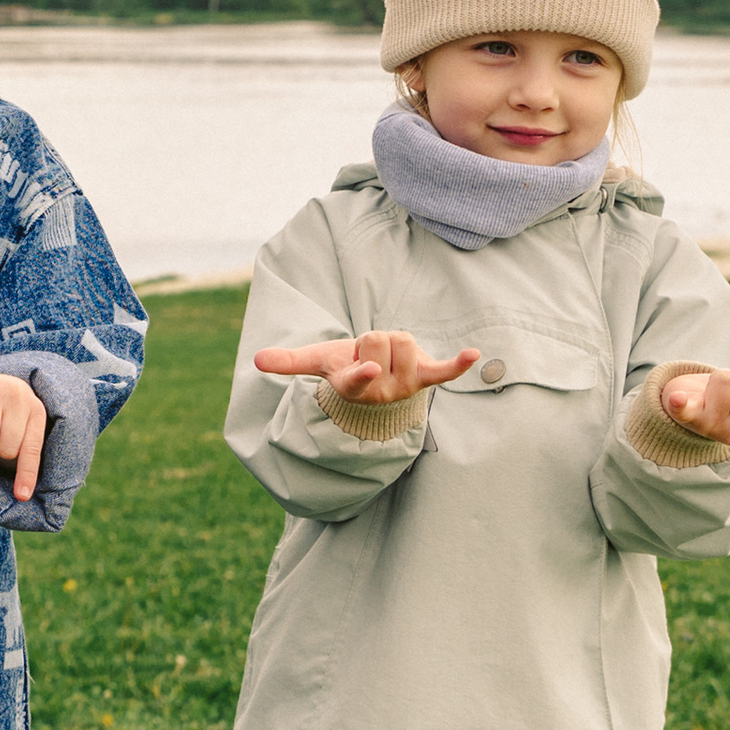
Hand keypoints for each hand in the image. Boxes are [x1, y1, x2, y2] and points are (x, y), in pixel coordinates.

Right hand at [254, 332, 480, 404]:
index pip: (356, 379)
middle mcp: (381, 391)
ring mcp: (406, 386)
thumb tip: (256, 361)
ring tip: (387, 359)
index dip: (363, 373)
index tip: (369, 370)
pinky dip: (458, 364)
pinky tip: (474, 355)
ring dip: (395, 343)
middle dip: (375, 339)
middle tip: (369, 357)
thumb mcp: (319, 364)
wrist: (377, 391)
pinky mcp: (426, 379)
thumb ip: (289, 362)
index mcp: (353, 387)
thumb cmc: (346, 372)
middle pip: (382, 338)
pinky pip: (444, 372)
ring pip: (405, 339)